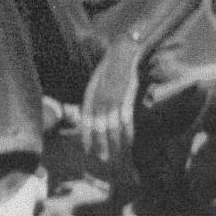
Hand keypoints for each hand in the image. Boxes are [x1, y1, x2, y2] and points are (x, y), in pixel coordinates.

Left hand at [80, 45, 141, 165]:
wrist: (121, 55)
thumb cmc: (108, 69)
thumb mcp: (94, 84)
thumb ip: (93, 101)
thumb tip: (92, 116)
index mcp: (89, 99)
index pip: (86, 124)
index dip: (87, 138)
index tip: (88, 151)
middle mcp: (99, 103)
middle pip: (99, 130)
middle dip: (101, 146)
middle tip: (103, 160)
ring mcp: (113, 102)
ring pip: (113, 129)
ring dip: (115, 144)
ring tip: (117, 154)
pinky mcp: (126, 101)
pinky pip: (126, 121)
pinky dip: (128, 133)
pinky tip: (129, 141)